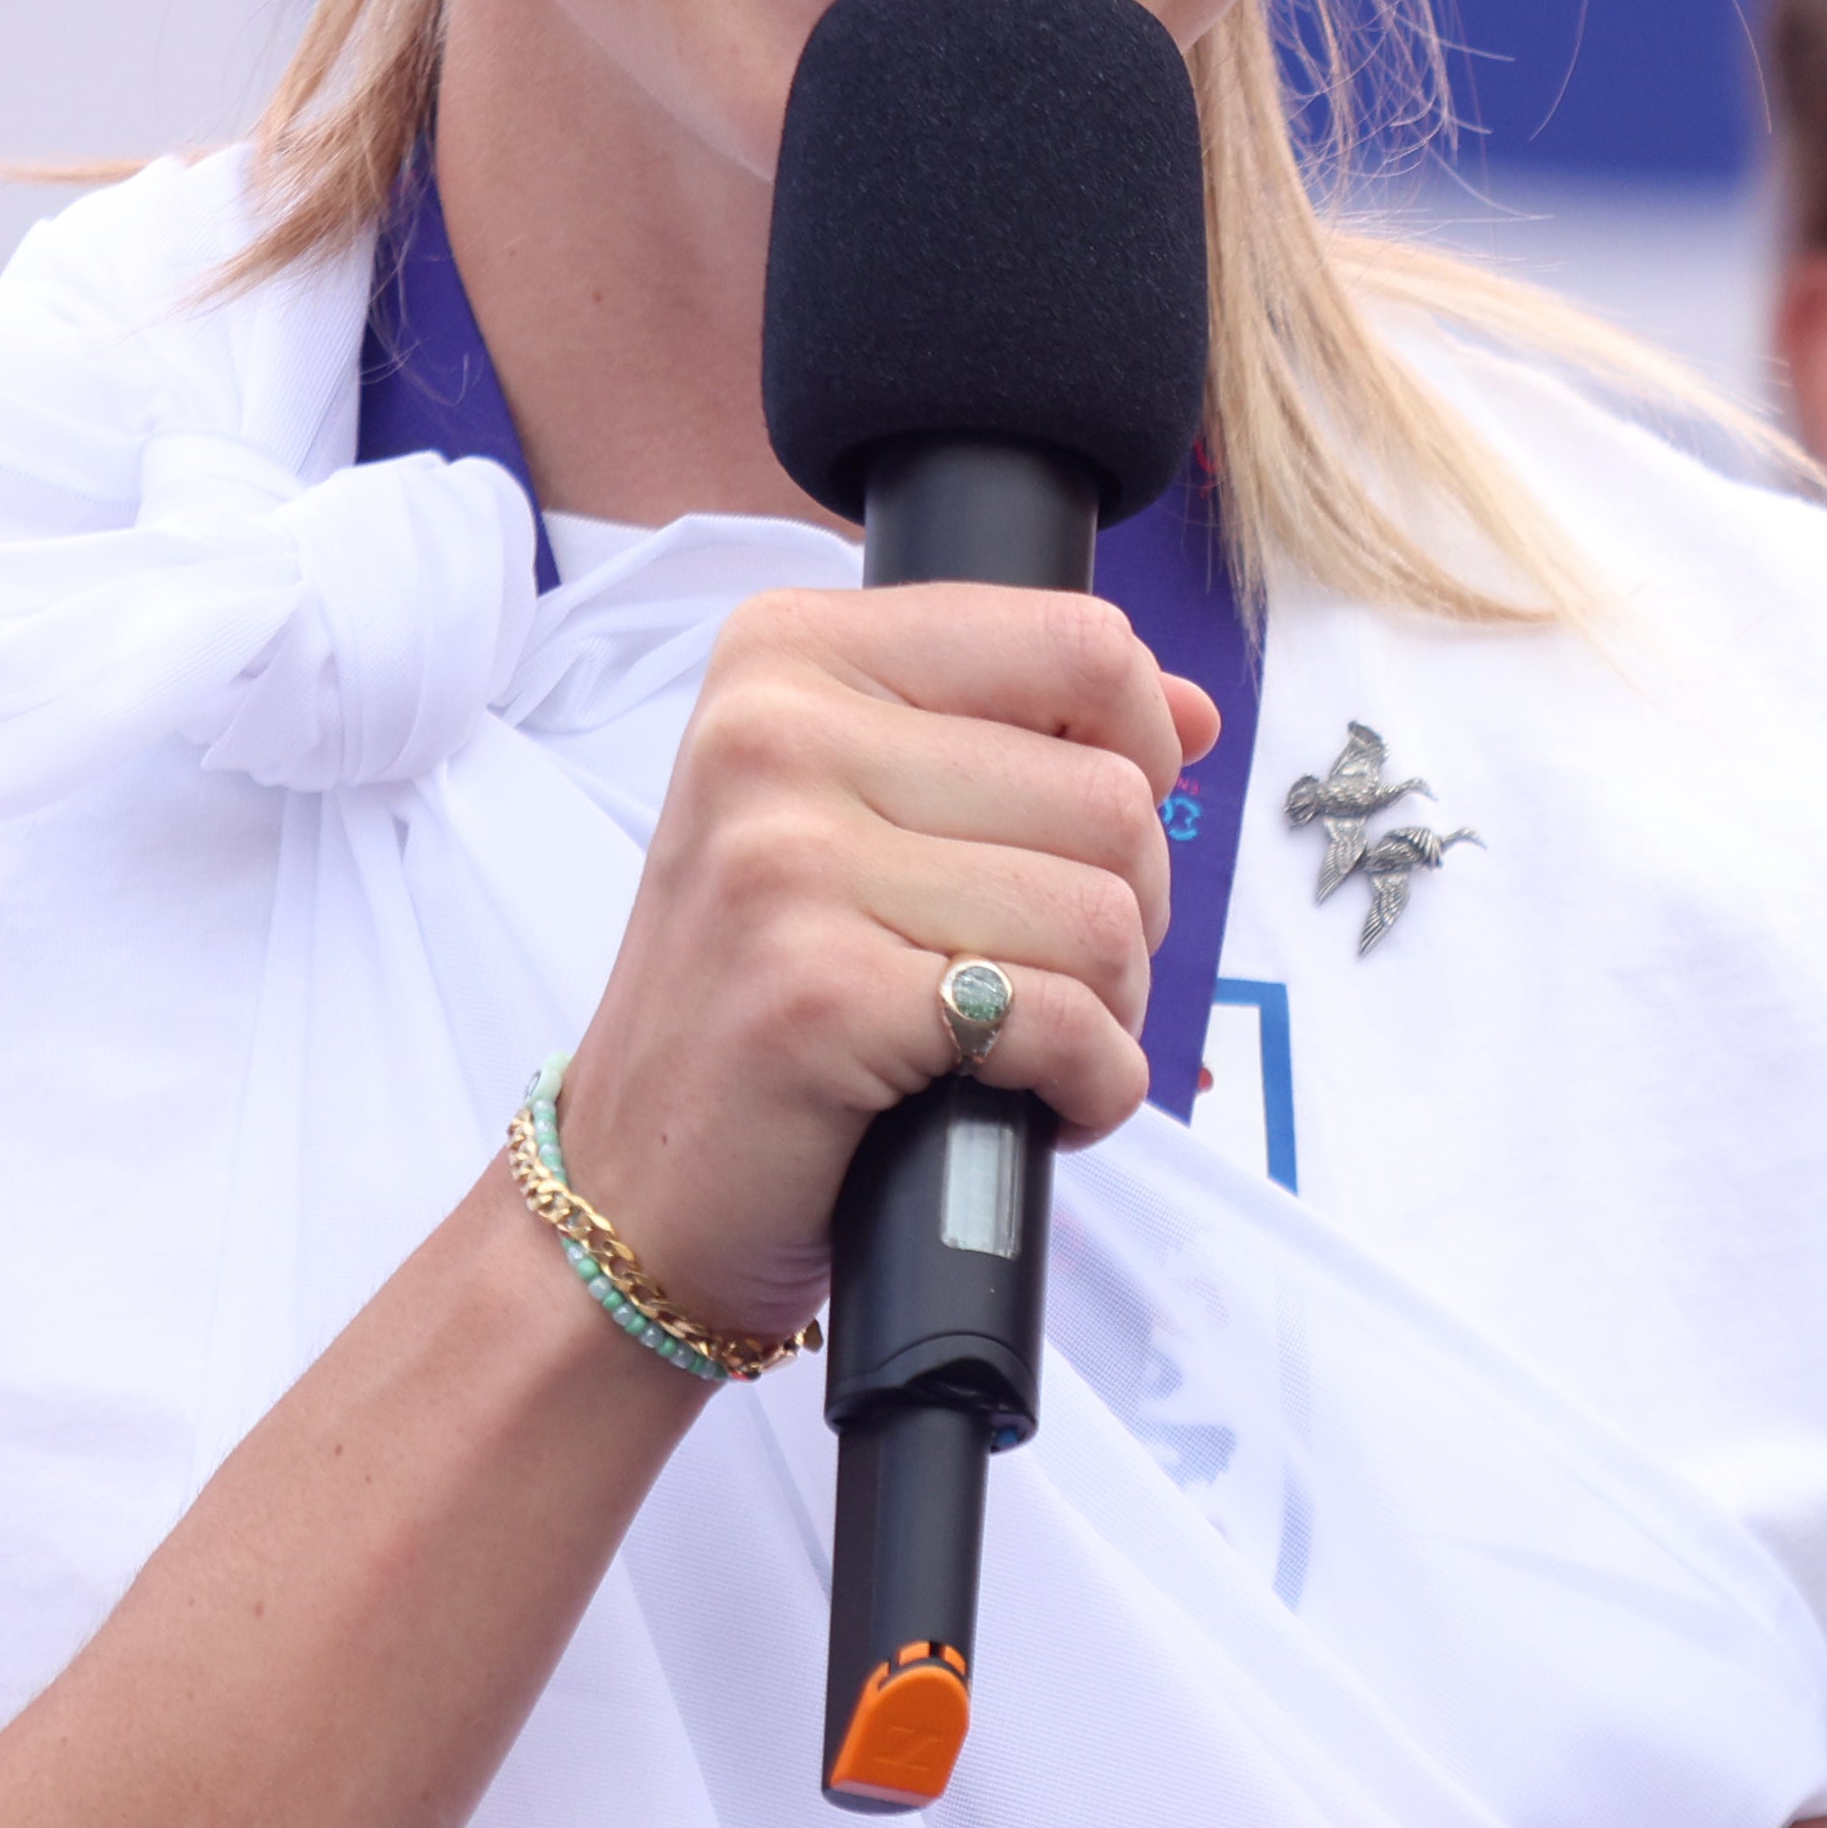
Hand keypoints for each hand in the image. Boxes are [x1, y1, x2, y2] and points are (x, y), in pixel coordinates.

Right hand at [548, 584, 1207, 1338]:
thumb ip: (1022, 739)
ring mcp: (785, 862)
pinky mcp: (819, 995)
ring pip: (1103, 916)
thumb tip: (1192, 712)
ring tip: (1021, 1040)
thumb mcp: (862, 816)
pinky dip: (1091, 1087)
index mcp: (787, 656)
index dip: (1140, 752)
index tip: (1091, 835)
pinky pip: (1065, 1024)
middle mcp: (771, 733)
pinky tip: (1027, 1102)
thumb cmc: (764, 998)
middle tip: (1039, 974)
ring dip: (1109, 1009)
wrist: (635, 1185)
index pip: (1078, 643)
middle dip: (1128, 913)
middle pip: (1112, 796)